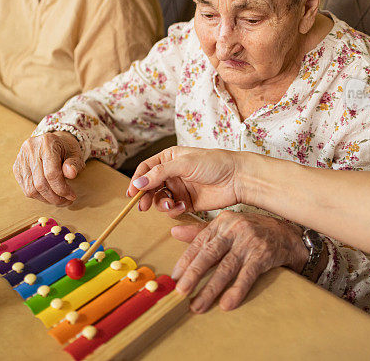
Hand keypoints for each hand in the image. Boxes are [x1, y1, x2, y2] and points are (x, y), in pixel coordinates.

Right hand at [13, 131, 83, 204]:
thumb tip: (71, 173)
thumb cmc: (66, 149)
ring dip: (46, 199)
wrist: (52, 141)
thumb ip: (74, 164)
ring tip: (58, 199)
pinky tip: (48, 194)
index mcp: (47, 143)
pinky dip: (38, 195)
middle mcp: (31, 149)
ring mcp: (21, 158)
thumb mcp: (75, 154)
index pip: (51, 173)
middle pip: (40, 183)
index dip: (62, 189)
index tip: (72, 196)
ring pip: (31, 189)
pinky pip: (25, 187)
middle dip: (54, 197)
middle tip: (66, 201)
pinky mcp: (16, 166)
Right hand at [126, 146, 240, 216]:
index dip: (137, 180)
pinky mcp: (187, 203)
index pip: (146, 169)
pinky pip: (173, 210)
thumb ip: (159, 174)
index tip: (132, 193)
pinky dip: (174, 210)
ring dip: (161, 205)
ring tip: (171, 205)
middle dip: (146, 196)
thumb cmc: (214, 163)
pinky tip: (183, 206)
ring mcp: (179, 189)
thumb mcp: (184, 164)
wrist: (237, 178)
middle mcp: (172, 174)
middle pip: (150, 187)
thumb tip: (138, 183)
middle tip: (143, 206)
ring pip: (160, 200)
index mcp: (169, 159)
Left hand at [171, 212, 308, 312]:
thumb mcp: (228, 226)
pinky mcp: (263, 255)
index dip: (185, 261)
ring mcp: (249, 242)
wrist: (288, 234)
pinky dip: (236, 290)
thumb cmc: (254, 231)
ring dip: (210, 289)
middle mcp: (234, 229)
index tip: (174, 278)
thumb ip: (201, 231)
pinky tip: (227, 304)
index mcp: (222, 222)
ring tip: (198, 305)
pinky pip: (247, 275)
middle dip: (193, 275)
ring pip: (226, 268)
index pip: (199, 243)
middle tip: (180, 292)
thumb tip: (174, 232)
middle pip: (209, 254)